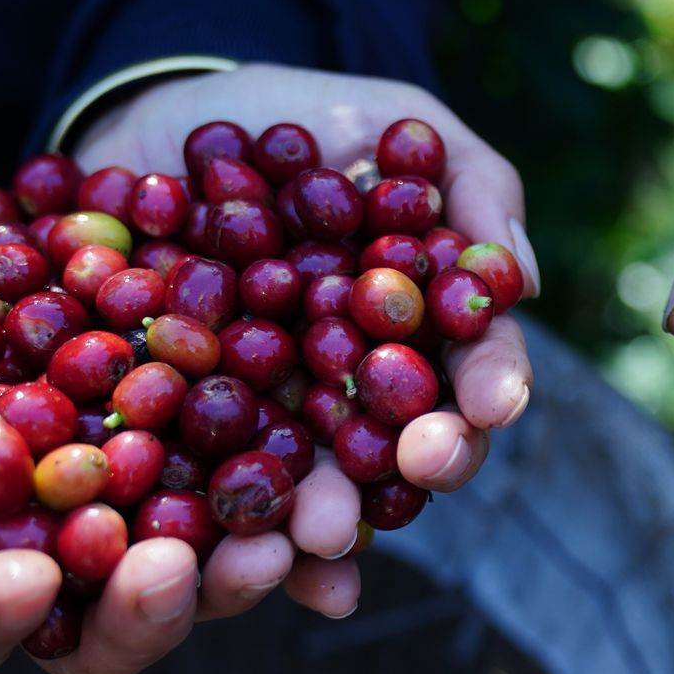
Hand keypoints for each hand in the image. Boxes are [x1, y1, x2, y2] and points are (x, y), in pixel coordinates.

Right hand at [0, 208, 266, 673]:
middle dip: (145, 606)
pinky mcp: (216, 435)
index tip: (20, 576)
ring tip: (290, 537)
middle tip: (176, 570)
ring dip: (249, 559)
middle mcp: (62, 556)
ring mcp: (147, 502)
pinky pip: (273, 468)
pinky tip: (344, 483)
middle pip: (109, 619)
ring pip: (207, 558)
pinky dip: (308, 477)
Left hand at [72, 63, 534, 622]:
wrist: (152, 112)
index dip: (492, 385)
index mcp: (422, 322)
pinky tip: (238, 561)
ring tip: (319, 533)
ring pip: (313, 484)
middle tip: (421, 468)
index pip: (474, 364)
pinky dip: (222, 538)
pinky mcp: (182, 427)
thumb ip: (472, 182)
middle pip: (407, 443)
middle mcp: (359, 384)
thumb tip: (521, 281)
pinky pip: (204, 492)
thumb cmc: (295, 114)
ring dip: (326, 516)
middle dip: (421, 464)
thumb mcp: (395, 121)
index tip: (496, 402)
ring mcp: (273, 412)